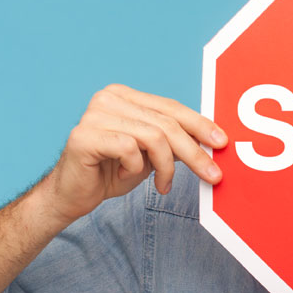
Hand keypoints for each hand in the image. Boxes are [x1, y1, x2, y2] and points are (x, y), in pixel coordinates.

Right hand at [39, 84, 226, 223]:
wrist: (71, 196)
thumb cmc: (110, 173)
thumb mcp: (151, 155)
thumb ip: (174, 142)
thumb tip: (211, 141)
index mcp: (124, 96)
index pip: (171, 107)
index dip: (200, 124)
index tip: (221, 143)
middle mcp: (108, 98)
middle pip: (166, 122)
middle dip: (194, 152)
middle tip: (212, 175)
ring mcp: (94, 114)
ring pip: (154, 137)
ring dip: (165, 168)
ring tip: (162, 185)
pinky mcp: (84, 135)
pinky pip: (130, 150)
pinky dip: (135, 169)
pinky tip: (123, 176)